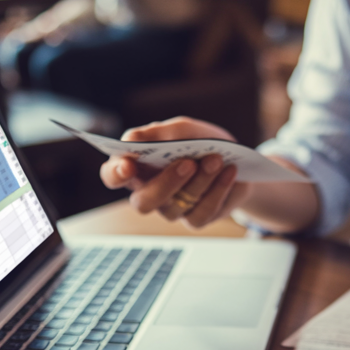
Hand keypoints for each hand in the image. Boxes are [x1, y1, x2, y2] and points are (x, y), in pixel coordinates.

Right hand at [99, 117, 249, 228]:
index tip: (129, 164)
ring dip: (200, 180)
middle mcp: (150, 193)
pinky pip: (203, 212)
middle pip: (144, 202)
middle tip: (188, 163)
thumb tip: (130, 139)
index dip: (116, 173)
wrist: (237, 159)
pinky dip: (218, 189)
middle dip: (166, 183)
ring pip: (178, 205)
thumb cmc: (200, 142)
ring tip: (216, 159)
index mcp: (138, 168)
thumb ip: (158, 134)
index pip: (113, 176)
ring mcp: (172, 209)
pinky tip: (230, 171)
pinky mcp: (196, 219)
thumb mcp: (182, 130)